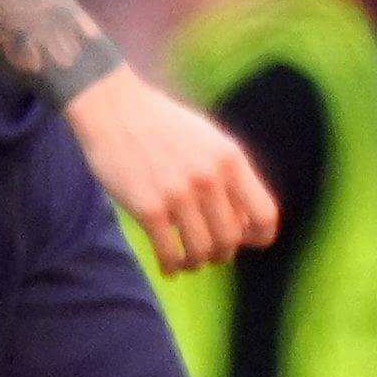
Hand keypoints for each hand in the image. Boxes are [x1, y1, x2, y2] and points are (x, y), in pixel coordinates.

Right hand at [66, 64, 277, 272]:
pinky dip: (171, 266)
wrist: (112, 108)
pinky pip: (168, 252)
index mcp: (230, 160)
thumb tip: (243, 221)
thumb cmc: (161, 125)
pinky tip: (168, 268)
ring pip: (202, 250)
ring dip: (197, 262)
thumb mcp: (208, 139)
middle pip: (231, 239)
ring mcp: (177, 194)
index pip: (264, 215)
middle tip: (209, 253)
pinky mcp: (147, 207)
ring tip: (188, 261)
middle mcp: (208, 178)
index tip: (247, 242)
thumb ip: (229, 175)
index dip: (260, 237)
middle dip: (222, 253)